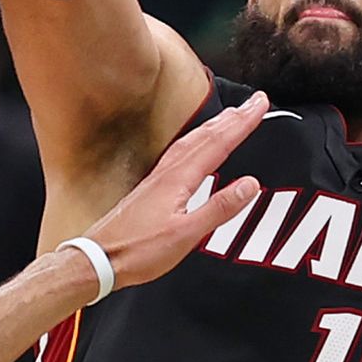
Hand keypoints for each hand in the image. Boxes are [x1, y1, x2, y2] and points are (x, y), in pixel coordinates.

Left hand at [81, 94, 269, 288]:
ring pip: (192, 141)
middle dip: (233, 117)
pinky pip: (180, 152)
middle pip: (206, 136)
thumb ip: (219, 208)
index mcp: (179, 179)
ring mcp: (158, 178)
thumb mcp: (186, 234)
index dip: (242, 123)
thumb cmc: (138, 250)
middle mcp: (168, 172)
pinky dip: (197, 141)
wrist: (100, 259)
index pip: (218, 143)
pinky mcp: (152, 187)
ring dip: (215, 126)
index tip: (260, 105)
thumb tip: (250, 184)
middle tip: (255, 102)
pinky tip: (196, 147)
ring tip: (232, 117)